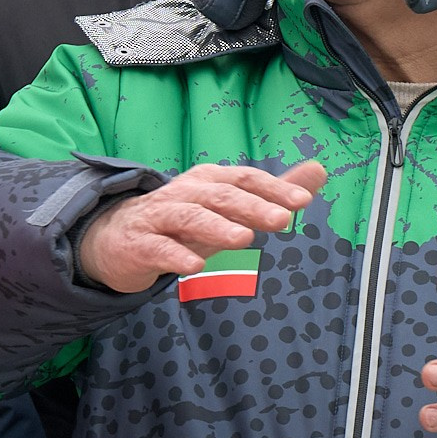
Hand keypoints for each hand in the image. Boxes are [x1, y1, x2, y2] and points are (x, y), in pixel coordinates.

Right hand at [75, 161, 326, 294]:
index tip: (303, 200)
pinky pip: (159, 248)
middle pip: (221, 195)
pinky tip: (195, 266)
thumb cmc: (181, 221)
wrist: (117, 238)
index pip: (245, 179)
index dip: (273, 188)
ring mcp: (160, 217)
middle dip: (252, 206)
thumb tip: (319, 171)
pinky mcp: (139, 244)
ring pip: (190, 216)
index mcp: (209, 181)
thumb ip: (273, 191)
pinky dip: (177, 255)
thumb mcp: (227, 206)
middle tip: (282, 219)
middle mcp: (185, 193)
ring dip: (217, 226)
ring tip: (243, 239)